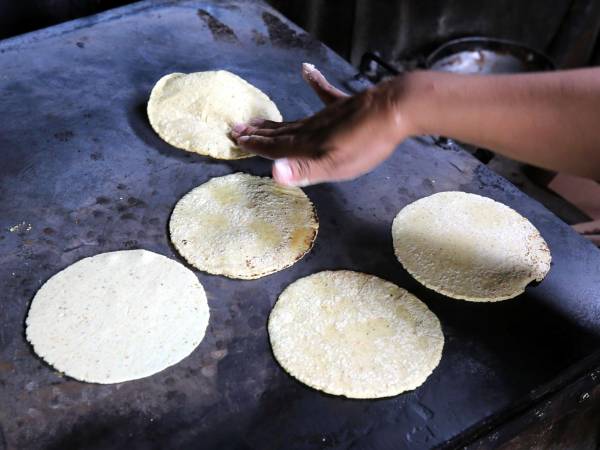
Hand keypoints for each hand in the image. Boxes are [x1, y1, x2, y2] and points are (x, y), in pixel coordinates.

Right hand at [231, 63, 414, 185]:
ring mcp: (327, 115)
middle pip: (280, 132)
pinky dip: (315, 82)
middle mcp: (311, 128)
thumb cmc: (366, 145)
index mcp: (307, 145)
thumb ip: (304, 169)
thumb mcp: (335, 165)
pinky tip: (307, 71)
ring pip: (294, 120)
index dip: (256, 146)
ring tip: (258, 120)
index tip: (237, 140)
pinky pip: (324, 92)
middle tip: (237, 129)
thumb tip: (273, 173)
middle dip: (258, 134)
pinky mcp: (344, 105)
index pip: (275, 147)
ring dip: (275, 122)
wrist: (393, 112)